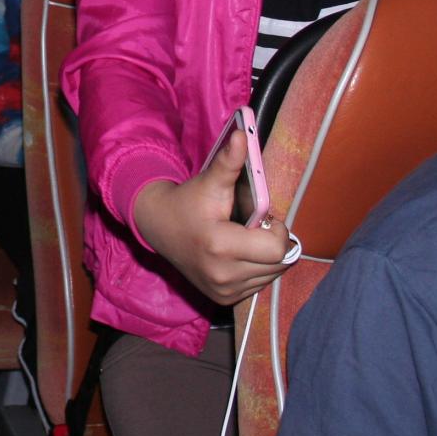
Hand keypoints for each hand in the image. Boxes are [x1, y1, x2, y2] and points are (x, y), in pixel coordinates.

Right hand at [131, 127, 293, 305]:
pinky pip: (259, 285)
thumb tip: (243, 136)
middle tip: (254, 227)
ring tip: (246, 239)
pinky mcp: (223, 299)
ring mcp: (223, 291)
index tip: (263, 217)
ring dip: (267, 257)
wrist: (158, 228)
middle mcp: (222, 275)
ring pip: (272, 276)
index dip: (278, 229)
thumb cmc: (188, 202)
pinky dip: (257, 270)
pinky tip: (240, 254)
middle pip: (278, 263)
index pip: (277, 248)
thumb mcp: (209, 182)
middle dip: (274, 242)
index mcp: (221, 246)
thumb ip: (230, 162)